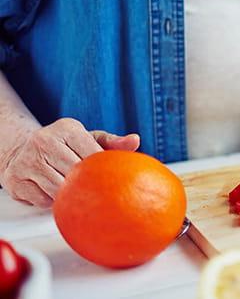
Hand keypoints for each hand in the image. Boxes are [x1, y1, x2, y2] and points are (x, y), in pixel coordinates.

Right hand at [0, 118, 139, 206]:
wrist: (22, 149)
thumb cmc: (64, 145)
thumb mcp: (88, 138)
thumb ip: (113, 142)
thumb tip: (135, 141)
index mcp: (66, 128)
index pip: (92, 154)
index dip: (100, 170)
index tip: (104, 175)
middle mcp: (43, 141)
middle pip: (76, 173)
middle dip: (85, 183)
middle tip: (90, 186)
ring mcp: (27, 161)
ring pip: (59, 189)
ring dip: (69, 194)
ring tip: (70, 186)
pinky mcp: (15, 182)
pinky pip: (44, 200)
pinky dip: (52, 201)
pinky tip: (52, 191)